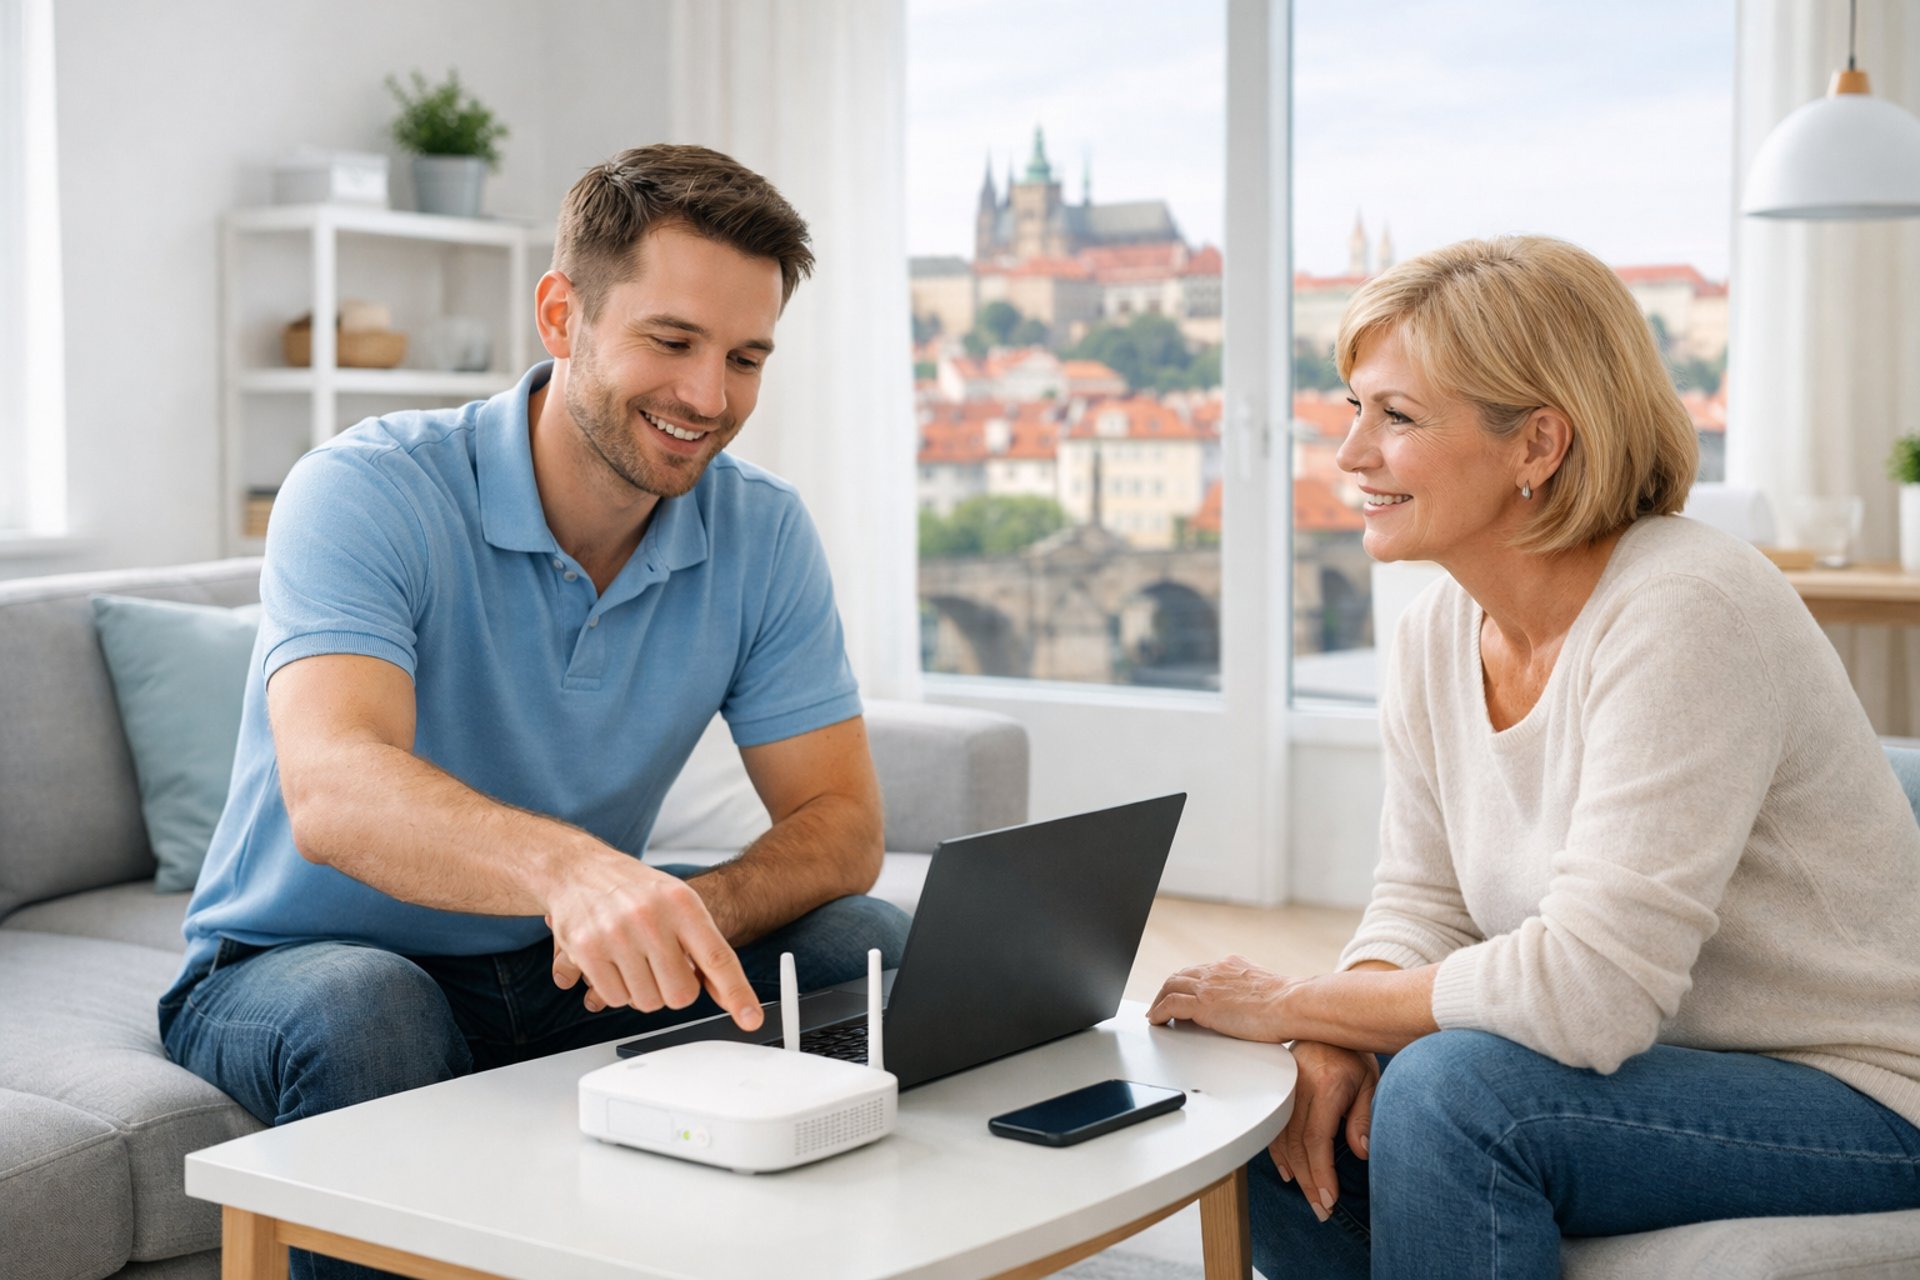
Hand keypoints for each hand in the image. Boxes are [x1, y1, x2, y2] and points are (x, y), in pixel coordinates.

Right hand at [545, 858, 763, 1032]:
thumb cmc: (634, 890)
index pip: (718, 957)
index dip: (737, 993)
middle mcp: (651, 918)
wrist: (577, 870)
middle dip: (674, 989)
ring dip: (643, 990)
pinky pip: (615, 998)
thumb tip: (729, 994)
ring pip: (647, 1001)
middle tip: (661, 966)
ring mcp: (617, 934)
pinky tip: (613, 963)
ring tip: (633, 959)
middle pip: (681, 994)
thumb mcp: (678, 903)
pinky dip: (616, 990)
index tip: (751, 1019)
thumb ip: (704, 947)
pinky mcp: (587, 950)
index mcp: (682, 903)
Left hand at [1145, 954, 1299, 1041]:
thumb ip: (1252, 990)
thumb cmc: (1288, 1003)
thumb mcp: (1266, 988)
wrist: (1292, 1004)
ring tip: (1154, 1014)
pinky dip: (1158, 1012)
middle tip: (1160, 1004)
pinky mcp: (1203, 1003)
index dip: (1185, 982)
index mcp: (1231, 965)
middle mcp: (1216, 970)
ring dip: (1158, 1001)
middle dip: (1168, 989)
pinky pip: (1170, 1005)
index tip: (1181, 992)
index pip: (1199, 970)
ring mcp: (1208, 985)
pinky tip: (1156, 1021)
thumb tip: (1255, 1003)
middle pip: (1179, 976)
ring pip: (1170, 986)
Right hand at [1270, 1040, 1377, 1223]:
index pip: (1316, 1139)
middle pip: (1297, 1145)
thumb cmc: (1354, 1054)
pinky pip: (1274, 1126)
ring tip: (1308, 1195)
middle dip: (1309, 1182)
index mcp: (1326, 1085)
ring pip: (1281, 1138)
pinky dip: (1279, 1152)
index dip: (1321, 1173)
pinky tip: (1289, 1170)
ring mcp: (1284, 1086)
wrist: (1329, 1022)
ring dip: (1294, 1171)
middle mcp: (1300, 1085)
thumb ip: (1364, 1117)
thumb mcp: (1371, 1083)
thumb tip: (1361, 1151)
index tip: (1329, 1199)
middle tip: (1320, 1209)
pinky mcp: (1277, 1088)